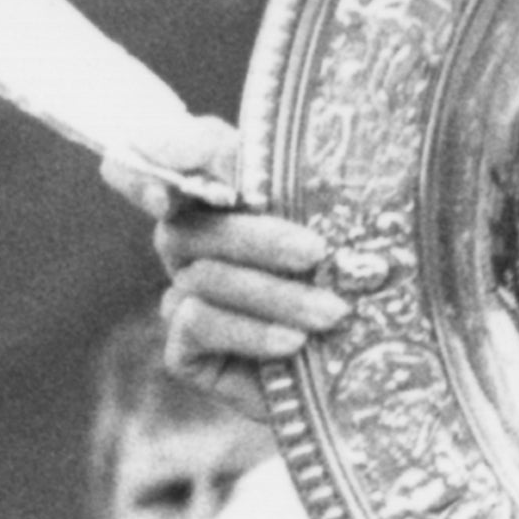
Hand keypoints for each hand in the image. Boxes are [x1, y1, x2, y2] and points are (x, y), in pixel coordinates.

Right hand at [116, 120, 348, 377]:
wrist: (371, 364)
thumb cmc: (353, 276)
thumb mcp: (333, 213)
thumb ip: (284, 172)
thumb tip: (234, 154)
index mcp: (214, 196)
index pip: (152, 159)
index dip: (147, 164)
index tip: (171, 186)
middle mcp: (189, 244)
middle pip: (190, 227)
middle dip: (257, 239)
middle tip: (315, 252)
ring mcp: (182, 297)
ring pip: (204, 279)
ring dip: (274, 295)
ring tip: (331, 312)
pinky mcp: (184, 351)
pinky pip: (198, 326)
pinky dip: (249, 331)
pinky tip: (294, 343)